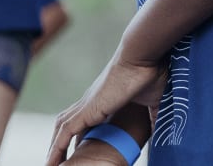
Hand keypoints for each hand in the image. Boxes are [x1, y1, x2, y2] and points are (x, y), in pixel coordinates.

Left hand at [45, 57, 165, 165]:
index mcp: (104, 101)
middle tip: (58, 163)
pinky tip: (52, 162)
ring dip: (55, 147)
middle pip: (67, 126)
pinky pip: (65, 131)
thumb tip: (160, 130)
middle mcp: (90, 103)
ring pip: (61, 129)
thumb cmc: (150, 73)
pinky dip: (58, 146)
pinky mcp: (88, 109)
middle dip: (61, 145)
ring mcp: (87, 105)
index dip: (78, 138)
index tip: (77, 154)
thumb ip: (153, 117)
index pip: (84, 123)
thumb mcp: (152, 103)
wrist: (142, 57)